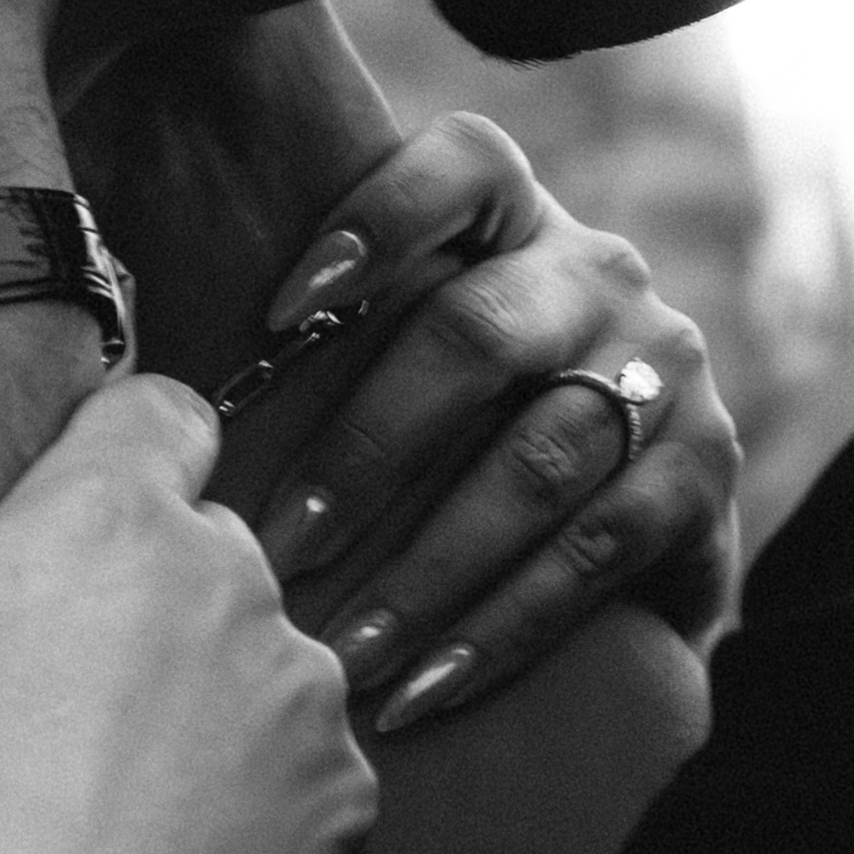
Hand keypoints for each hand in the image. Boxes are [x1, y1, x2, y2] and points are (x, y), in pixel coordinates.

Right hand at [0, 340, 374, 853]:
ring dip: (210, 701)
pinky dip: (261, 805)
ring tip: (107, 796)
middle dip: (148, 599)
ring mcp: (301, 695)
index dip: (119, 456)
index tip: (75, 522)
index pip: (160, 414)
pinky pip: (311, 776)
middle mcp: (232, 582)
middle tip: (55, 698)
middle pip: (205, 548)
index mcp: (110, 519)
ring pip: (264, 663)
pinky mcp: (340, 804)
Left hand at [254, 113, 739, 732]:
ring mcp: (665, 371)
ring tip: (341, 650)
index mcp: (517, 217)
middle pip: (480, 334)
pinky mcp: (708, 475)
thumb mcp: (403, 350)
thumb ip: (318, 327)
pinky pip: (596, 554)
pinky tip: (426, 685)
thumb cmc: (457, 427)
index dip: (375, 223)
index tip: (275, 317)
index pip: (461, 168)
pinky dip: (501, 628)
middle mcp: (601, 274)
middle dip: (366, 450)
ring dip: (428, 567)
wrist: (634, 526)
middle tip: (279, 545)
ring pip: (537, 463)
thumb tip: (145, 381)